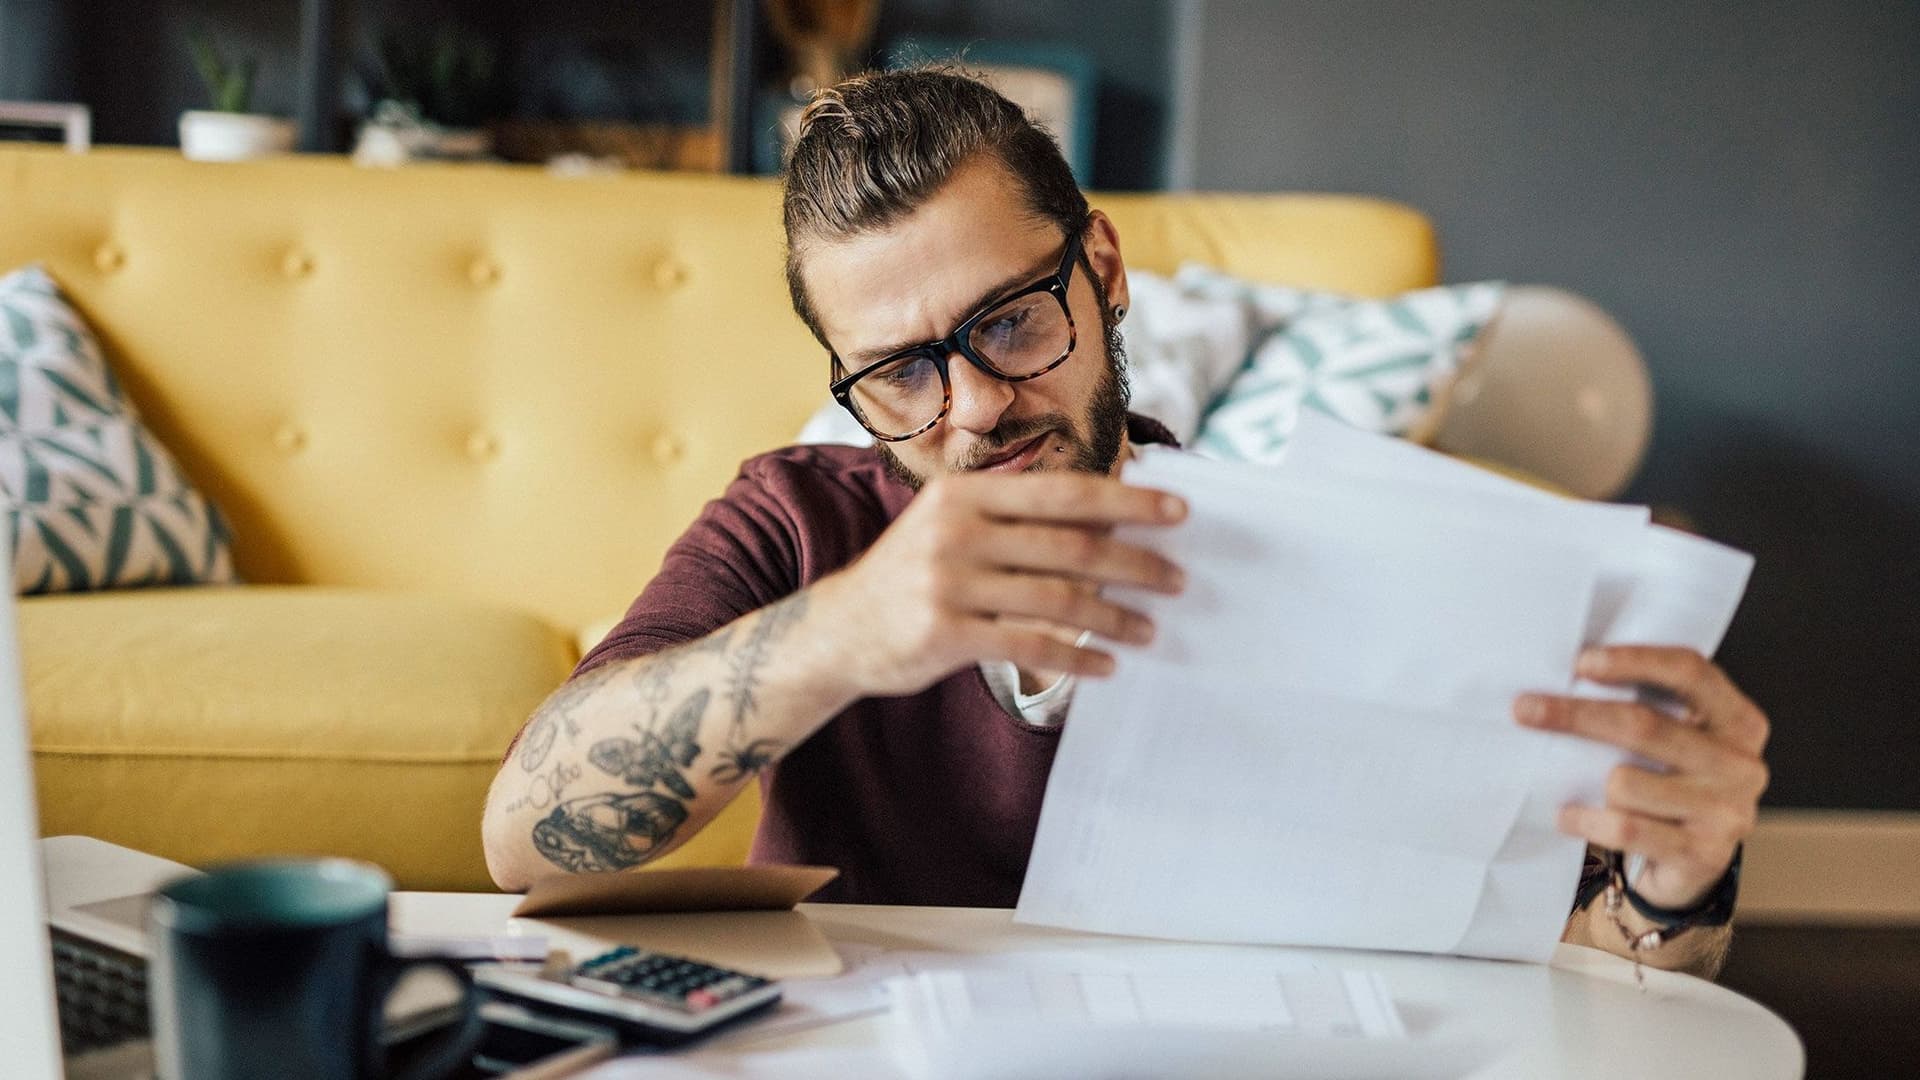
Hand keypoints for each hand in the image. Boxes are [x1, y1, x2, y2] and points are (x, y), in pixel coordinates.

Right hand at [813, 472, 1187, 697]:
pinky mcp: (944, 633)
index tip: (1177, 512)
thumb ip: (1018, 520)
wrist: (839, 630)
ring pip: (1058, 598)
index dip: (1126, 501)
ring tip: (1150, 628)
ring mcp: (947, 582)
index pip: (1063, 492)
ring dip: (1115, 616)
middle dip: (1135, 563)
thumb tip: (1112, 521)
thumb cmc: (915, 575)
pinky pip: (1030, 645)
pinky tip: (1105, 664)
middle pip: (1070, 545)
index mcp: (965, 494)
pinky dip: (1076, 656)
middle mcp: (955, 530)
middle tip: (1178, 580)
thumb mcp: (954, 527)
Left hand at [1515, 646, 1769, 908]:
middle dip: (1576, 715)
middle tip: (1524, 709)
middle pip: (1644, 726)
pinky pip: (1624, 829)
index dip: (1635, 661)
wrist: (1694, 863)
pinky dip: (1586, 820)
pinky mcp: (1702, 854)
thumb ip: (1646, 707)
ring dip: (1590, 783)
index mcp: (1739, 721)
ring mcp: (1726, 812)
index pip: (1690, 672)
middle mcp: (1741, 764)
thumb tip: (1566, 680)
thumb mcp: (1675, 740)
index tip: (1581, 662)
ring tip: (1579, 786)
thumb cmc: (1672, 783)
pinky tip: (1568, 815)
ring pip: (1625, 782)